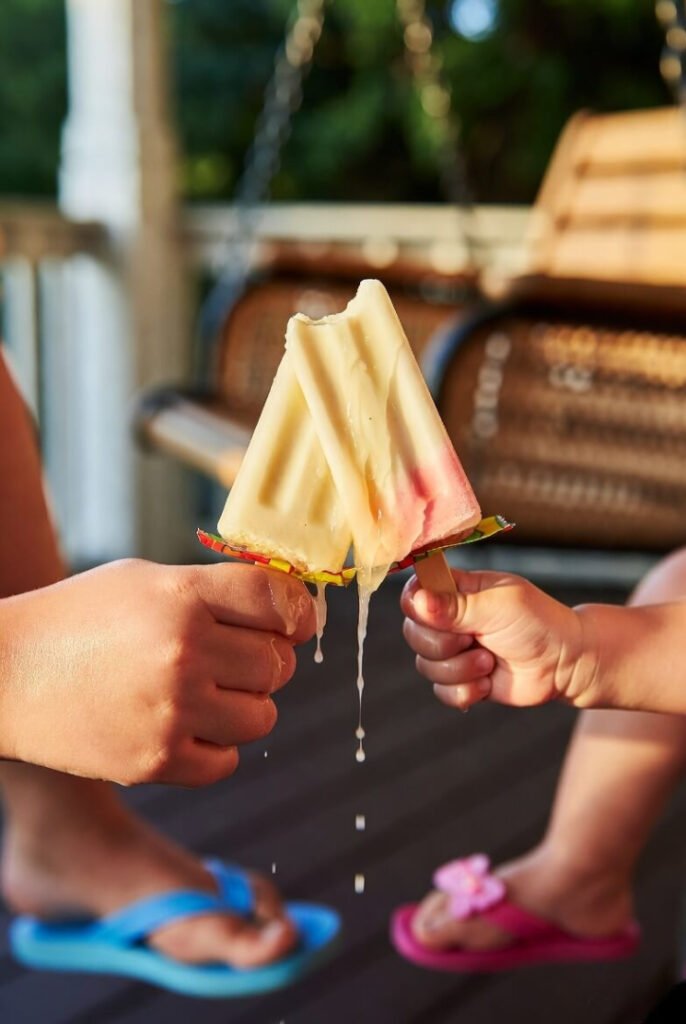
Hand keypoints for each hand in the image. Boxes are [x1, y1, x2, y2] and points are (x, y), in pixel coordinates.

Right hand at [0, 559, 314, 784]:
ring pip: (263, 716)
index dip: (297, 611)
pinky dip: (217, 746)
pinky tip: (187, 724)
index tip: (295, 621)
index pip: (278, 601)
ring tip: (208, 692)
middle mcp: (184, 652)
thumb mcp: (143, 579)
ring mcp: (171, 711)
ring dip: (247, 705)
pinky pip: (228, 760)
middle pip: (278, 663)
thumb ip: (214, 591)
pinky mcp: (156, 760)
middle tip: (237, 657)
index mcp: (183, 596)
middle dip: (268, 659)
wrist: (5, 674)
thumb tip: (288, 609)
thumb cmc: (78, 618)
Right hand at [401, 569, 588, 710]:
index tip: (435, 614)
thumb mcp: (499, 607)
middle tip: (476, 641)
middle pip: (413, 634)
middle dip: (444, 645)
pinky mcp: (462, 681)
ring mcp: (455, 652)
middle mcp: (450, 620)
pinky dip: (465, 692)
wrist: (566, 664)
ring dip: (460, 669)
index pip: (413, 593)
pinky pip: (441, 692)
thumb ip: (456, 605)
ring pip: (425, 666)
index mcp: (456, 591)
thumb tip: (418, 601)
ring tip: (490, 662)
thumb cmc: (539, 624)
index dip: (416, 606)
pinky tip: (488, 684)